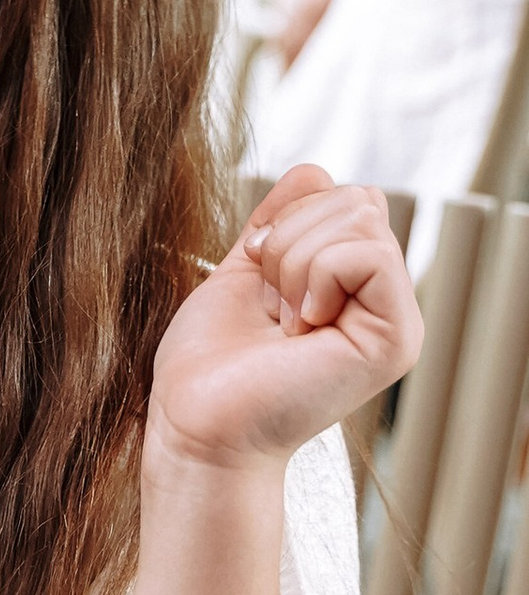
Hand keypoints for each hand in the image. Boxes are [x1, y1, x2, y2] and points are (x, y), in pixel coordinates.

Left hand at [148, 164, 421, 473]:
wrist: (197, 424)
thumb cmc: (211, 364)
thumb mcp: (245, 271)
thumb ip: (281, 222)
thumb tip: (315, 169)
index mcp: (353, 285)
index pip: (345, 194)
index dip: (287, 219)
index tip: (259, 277)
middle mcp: (384, 301)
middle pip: (357, 198)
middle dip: (290, 238)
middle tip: (272, 306)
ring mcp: (397, 320)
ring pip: (361, 217)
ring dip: (295, 261)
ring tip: (283, 319)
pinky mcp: (397, 338)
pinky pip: (368, 253)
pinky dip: (316, 276)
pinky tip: (300, 326)